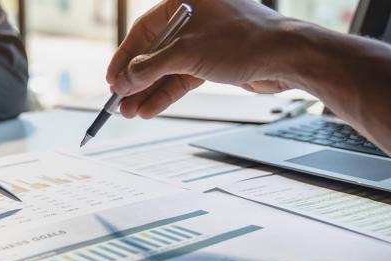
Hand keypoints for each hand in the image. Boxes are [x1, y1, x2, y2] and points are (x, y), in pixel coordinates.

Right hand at [107, 0, 292, 118]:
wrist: (287, 57)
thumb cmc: (243, 41)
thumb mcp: (186, 54)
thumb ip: (150, 68)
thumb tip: (123, 80)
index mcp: (184, 2)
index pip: (143, 31)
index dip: (125, 58)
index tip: (112, 80)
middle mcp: (192, 19)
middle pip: (153, 52)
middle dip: (136, 80)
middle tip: (119, 102)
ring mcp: (204, 40)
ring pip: (167, 68)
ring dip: (149, 91)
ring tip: (131, 112)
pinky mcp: (214, 60)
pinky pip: (183, 78)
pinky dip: (167, 93)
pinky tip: (151, 108)